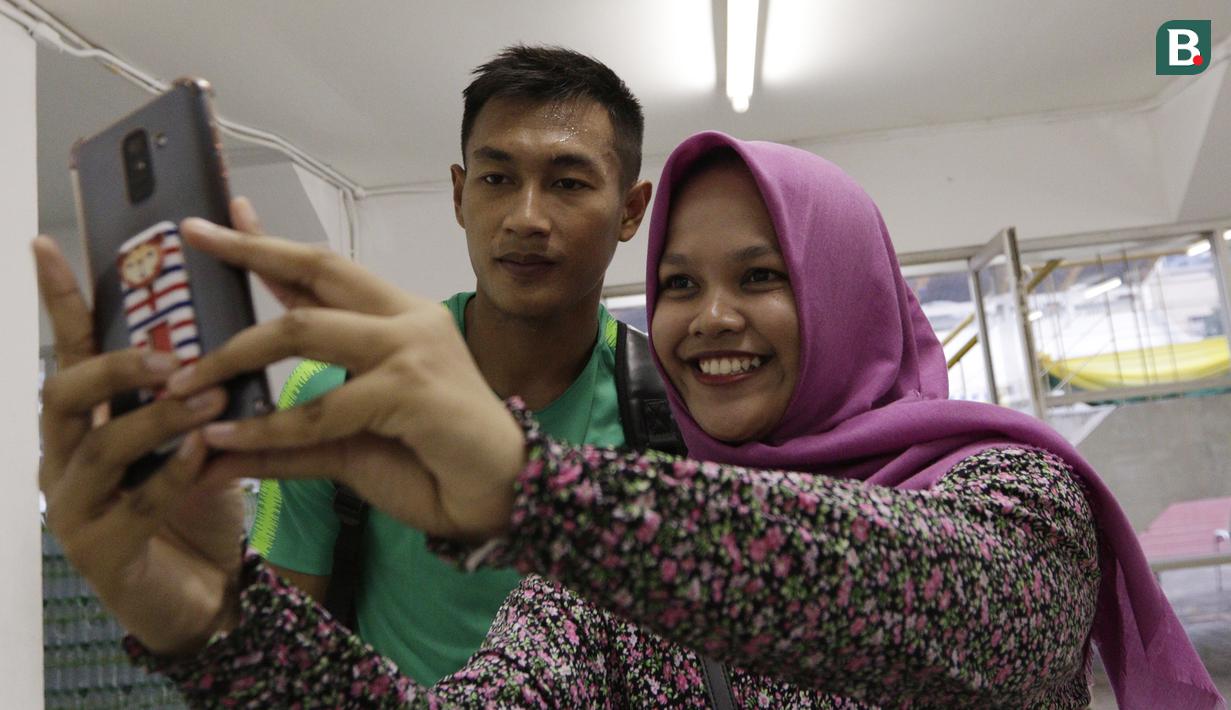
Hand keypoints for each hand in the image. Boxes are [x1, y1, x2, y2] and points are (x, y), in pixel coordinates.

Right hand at [34, 233, 241, 656]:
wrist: (205, 592)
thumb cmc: (196, 501)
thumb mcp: (203, 431)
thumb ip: (204, 382)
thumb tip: (233, 310)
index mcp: (86, 421)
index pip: (70, 351)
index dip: (59, 300)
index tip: (48, 245)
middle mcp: (66, 458)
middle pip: (63, 394)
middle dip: (116, 367)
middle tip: (174, 356)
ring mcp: (76, 507)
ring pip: (100, 448)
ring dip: (157, 418)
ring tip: (210, 399)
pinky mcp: (104, 552)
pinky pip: (134, 505)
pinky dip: (172, 476)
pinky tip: (206, 457)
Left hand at [170, 202, 526, 541]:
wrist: (502, 498)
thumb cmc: (434, 463)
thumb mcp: (345, 443)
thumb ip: (286, 435)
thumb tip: (215, 445)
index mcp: (399, 318)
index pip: (325, 269)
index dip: (270, 245)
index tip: (219, 221)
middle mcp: (407, 319)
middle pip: (317, 267)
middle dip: (250, 249)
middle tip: (193, 236)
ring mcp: (412, 349)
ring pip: (303, 329)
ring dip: (233, 355)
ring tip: (182, 384)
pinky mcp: (411, 389)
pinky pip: (319, 408)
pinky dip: (267, 428)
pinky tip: (225, 440)